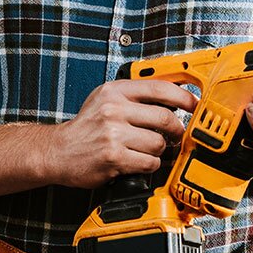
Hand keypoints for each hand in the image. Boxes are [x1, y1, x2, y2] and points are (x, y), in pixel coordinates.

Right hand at [46, 80, 193, 188]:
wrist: (58, 151)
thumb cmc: (85, 127)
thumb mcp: (105, 99)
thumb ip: (134, 96)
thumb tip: (172, 98)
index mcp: (115, 91)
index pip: (159, 88)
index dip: (183, 96)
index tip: (194, 104)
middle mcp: (114, 109)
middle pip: (165, 118)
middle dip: (177, 130)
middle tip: (177, 135)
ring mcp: (113, 134)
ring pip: (158, 143)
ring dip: (160, 150)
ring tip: (150, 150)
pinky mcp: (114, 157)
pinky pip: (149, 163)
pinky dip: (150, 165)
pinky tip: (139, 162)